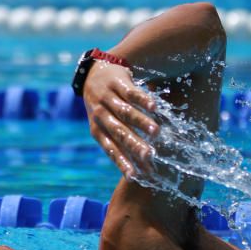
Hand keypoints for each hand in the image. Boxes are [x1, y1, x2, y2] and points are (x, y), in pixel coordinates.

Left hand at [82, 60, 158, 177]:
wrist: (94, 74)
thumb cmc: (104, 108)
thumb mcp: (105, 126)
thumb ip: (121, 144)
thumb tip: (143, 172)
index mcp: (97, 130)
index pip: (111, 149)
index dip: (123, 162)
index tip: (135, 176)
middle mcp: (101, 115)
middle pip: (120, 132)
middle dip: (134, 145)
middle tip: (149, 156)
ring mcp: (108, 98)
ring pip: (126, 112)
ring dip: (141, 122)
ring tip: (157, 132)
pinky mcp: (117, 83)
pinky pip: (131, 93)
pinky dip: (142, 100)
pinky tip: (154, 107)